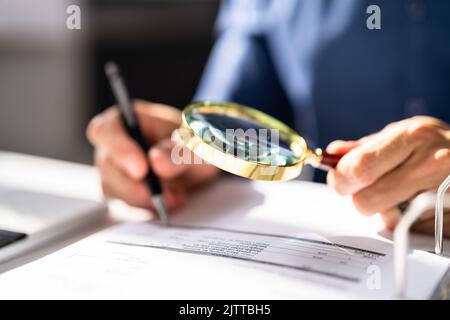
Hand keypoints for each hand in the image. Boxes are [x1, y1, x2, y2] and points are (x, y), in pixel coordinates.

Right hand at [86, 100, 220, 211]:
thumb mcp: (195, 144)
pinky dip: (148, 209)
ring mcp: (113, 172)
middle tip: (163, 196)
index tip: (141, 170)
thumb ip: (178, 150)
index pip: (105, 130)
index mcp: (125, 121)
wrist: (197, 165)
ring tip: (177, 198)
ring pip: (114, 191)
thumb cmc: (192, 145)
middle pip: (107, 167)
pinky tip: (170, 203)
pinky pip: (125, 207)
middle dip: (135, 186)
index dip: (119, 150)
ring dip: (145, 199)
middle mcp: (112, 146)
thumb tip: (157, 160)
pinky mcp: (120, 196)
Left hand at [326, 116, 449, 231]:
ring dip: (383, 214)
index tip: (340, 181)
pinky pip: (411, 233)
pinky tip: (415, 207)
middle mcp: (432, 162)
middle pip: (366, 201)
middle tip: (369, 191)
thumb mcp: (402, 135)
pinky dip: (406, 224)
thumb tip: (331, 155)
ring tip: (395, 198)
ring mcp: (445, 193)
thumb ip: (364, 148)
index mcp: (412, 136)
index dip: (340, 180)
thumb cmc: (434, 146)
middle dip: (360, 199)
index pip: (358, 168)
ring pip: (387, 222)